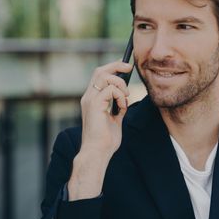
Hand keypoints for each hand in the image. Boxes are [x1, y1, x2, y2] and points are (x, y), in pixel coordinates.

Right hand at [68, 61, 132, 199]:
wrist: (98, 153)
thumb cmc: (105, 141)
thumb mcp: (114, 120)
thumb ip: (117, 108)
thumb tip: (125, 98)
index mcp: (92, 100)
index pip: (99, 76)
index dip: (112, 68)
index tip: (126, 67)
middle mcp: (88, 97)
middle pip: (100, 70)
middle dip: (116, 65)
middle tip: (130, 68)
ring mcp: (90, 100)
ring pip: (105, 76)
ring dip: (120, 84)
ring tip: (125, 97)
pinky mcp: (95, 105)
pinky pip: (110, 89)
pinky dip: (120, 96)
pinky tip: (122, 106)